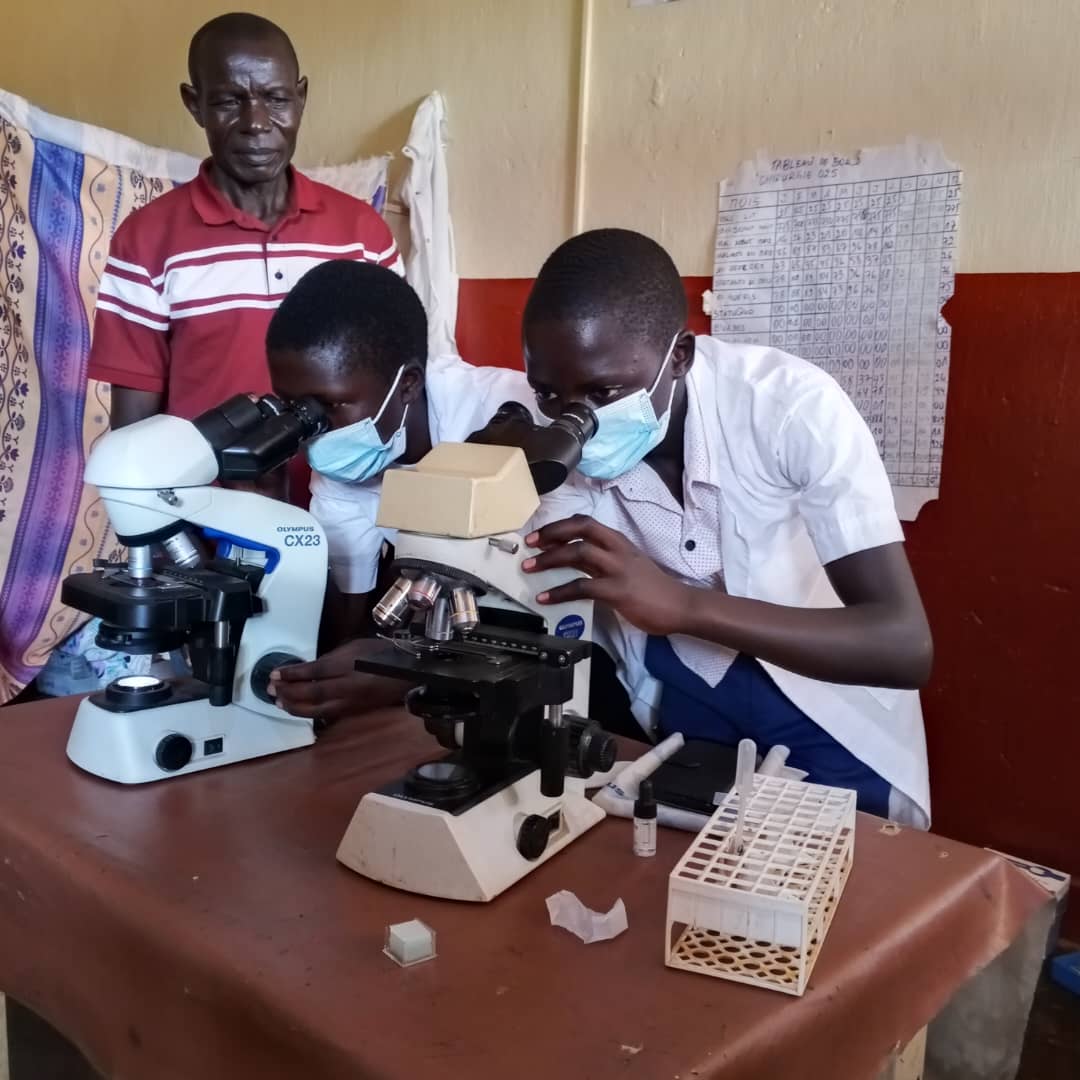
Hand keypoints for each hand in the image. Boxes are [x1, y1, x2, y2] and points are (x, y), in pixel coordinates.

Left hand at [269, 639, 405, 723]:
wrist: (407, 673)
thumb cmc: (381, 654)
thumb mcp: (356, 646)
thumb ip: (333, 657)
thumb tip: (311, 668)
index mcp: (349, 665)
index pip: (315, 671)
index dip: (293, 674)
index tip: (274, 674)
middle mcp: (349, 686)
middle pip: (313, 692)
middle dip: (289, 692)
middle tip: (270, 689)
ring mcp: (352, 702)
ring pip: (318, 709)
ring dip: (295, 706)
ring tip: (278, 702)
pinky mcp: (354, 711)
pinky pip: (327, 714)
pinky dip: (309, 713)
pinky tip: (298, 710)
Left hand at [522, 515, 689, 635]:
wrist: (680, 606)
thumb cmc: (654, 589)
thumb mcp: (628, 565)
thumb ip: (604, 561)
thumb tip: (575, 562)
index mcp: (619, 542)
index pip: (586, 523)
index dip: (560, 525)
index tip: (540, 534)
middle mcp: (617, 550)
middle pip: (580, 531)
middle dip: (551, 535)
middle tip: (529, 544)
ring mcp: (618, 569)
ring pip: (578, 554)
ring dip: (549, 560)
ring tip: (529, 568)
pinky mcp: (617, 591)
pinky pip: (582, 587)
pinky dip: (559, 592)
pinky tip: (545, 598)